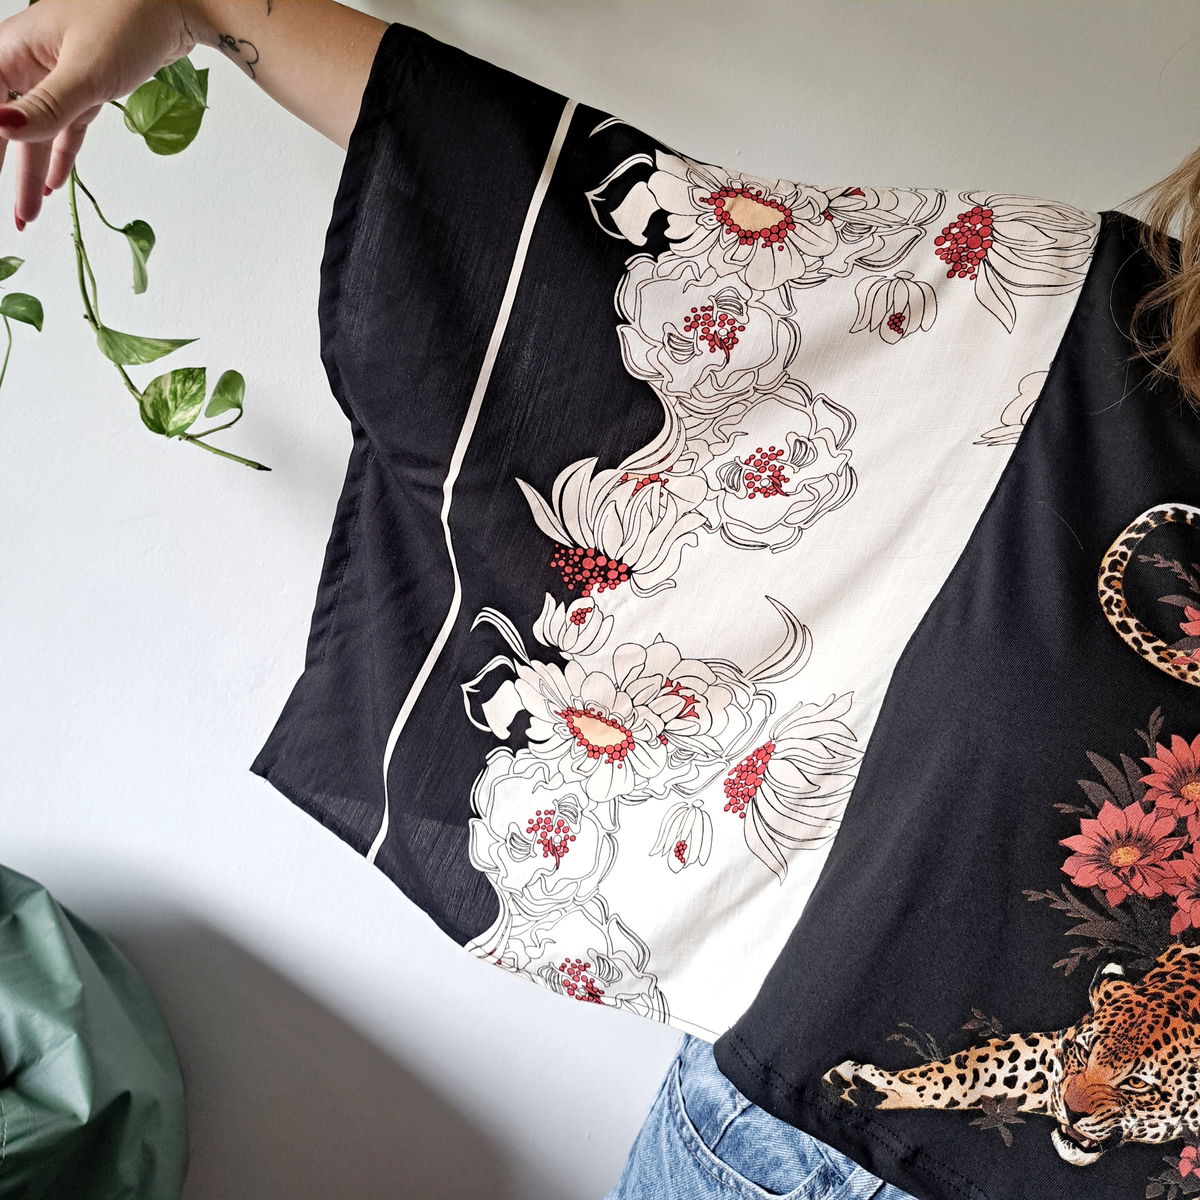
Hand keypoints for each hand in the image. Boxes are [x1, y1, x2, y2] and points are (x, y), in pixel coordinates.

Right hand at [0, 0, 195, 227]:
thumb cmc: (129, 20)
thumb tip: (4, 127)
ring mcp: (58, 74)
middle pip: (10, 125)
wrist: (177, 4)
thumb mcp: (84, 72)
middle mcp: (29, 62)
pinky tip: (52, 185)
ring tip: (27, 216)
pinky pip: (66, 128)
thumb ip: (47, 107)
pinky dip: (60, 155)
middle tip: (13, 217)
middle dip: (4, 168)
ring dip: (31, 173)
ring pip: (39, 132)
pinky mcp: (88, 86)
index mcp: (12, 50)